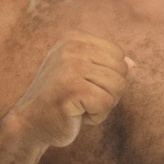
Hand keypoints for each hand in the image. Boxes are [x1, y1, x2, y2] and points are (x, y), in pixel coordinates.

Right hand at [10, 32, 129, 147]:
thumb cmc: (60, 101)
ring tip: (79, 106)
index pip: (117, 54)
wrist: (29, 124)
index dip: (109, 76)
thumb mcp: (83, 77)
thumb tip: (133, 65)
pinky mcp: (70, 89)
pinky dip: (96, 117)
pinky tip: (76, 115)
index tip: (85, 86)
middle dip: (109, 92)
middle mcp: (71, 47)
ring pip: (116, 87)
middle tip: (84, 100)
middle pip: (121, 69)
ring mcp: (69, 67)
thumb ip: (107, 68)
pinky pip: (105, 104)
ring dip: (103, 105)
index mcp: (73, 39)